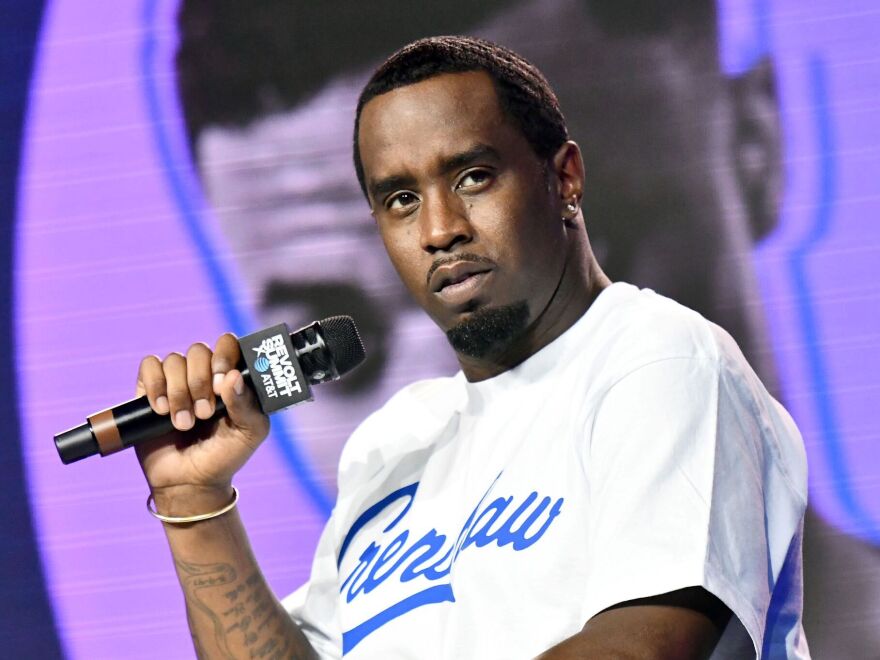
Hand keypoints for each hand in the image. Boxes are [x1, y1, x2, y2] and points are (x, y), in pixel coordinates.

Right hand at [134, 333, 269, 512]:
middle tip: (204, 413)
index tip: (222, 384)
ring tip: (184, 423)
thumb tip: (233, 376)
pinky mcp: (150, 390)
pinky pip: (149, 367)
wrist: (190, 482)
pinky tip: (161, 411)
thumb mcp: (250, 432)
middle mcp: (204, 373)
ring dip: (178, 393)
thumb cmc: (225, 455)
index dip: (223, 356)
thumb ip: (247, 404)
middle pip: (198, 350)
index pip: (228, 344)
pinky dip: (155, 387)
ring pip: (173, 360)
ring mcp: (177, 380)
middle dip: (200, 382)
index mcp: (231, 377)